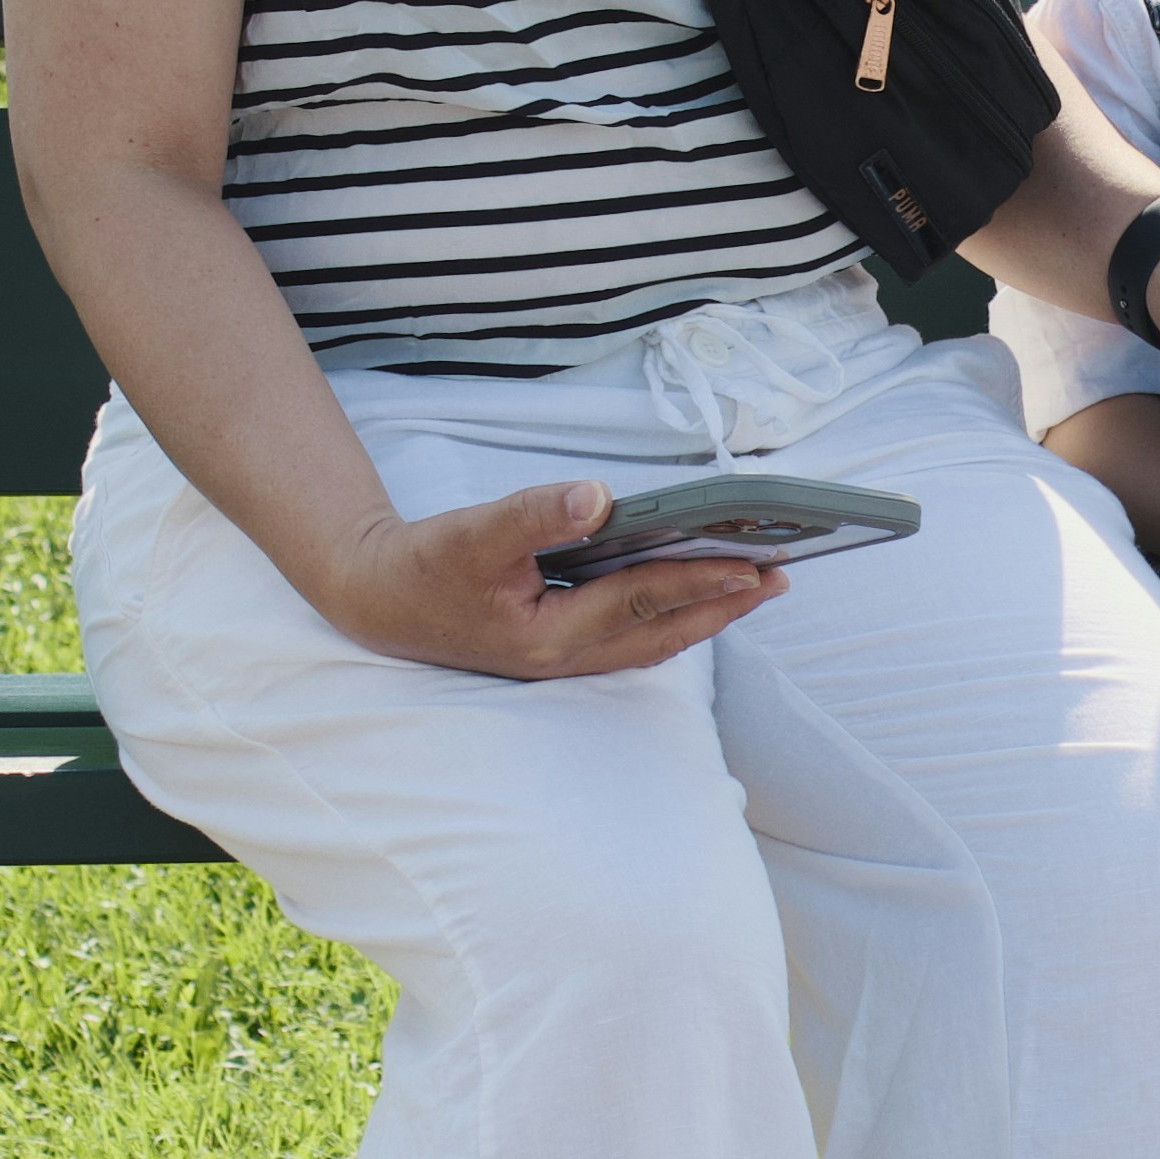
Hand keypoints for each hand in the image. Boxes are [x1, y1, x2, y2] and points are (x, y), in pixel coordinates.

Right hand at [304, 480, 786, 681]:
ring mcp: (564, 662)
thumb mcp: (472, 533)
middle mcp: (565, 659)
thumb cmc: (424, 566)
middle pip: (663, 633)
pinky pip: (631, 638)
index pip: (642, 603)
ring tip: (753, 587)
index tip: (753, 565)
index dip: (700, 582)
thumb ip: (535, 514)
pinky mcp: (560, 650)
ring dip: (704, 616)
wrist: (379, 600)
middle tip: (780, 577)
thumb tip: (598, 496)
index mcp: (548, 638)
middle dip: (723, 606)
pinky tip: (692, 597)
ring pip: (651, 642)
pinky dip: (670, 617)